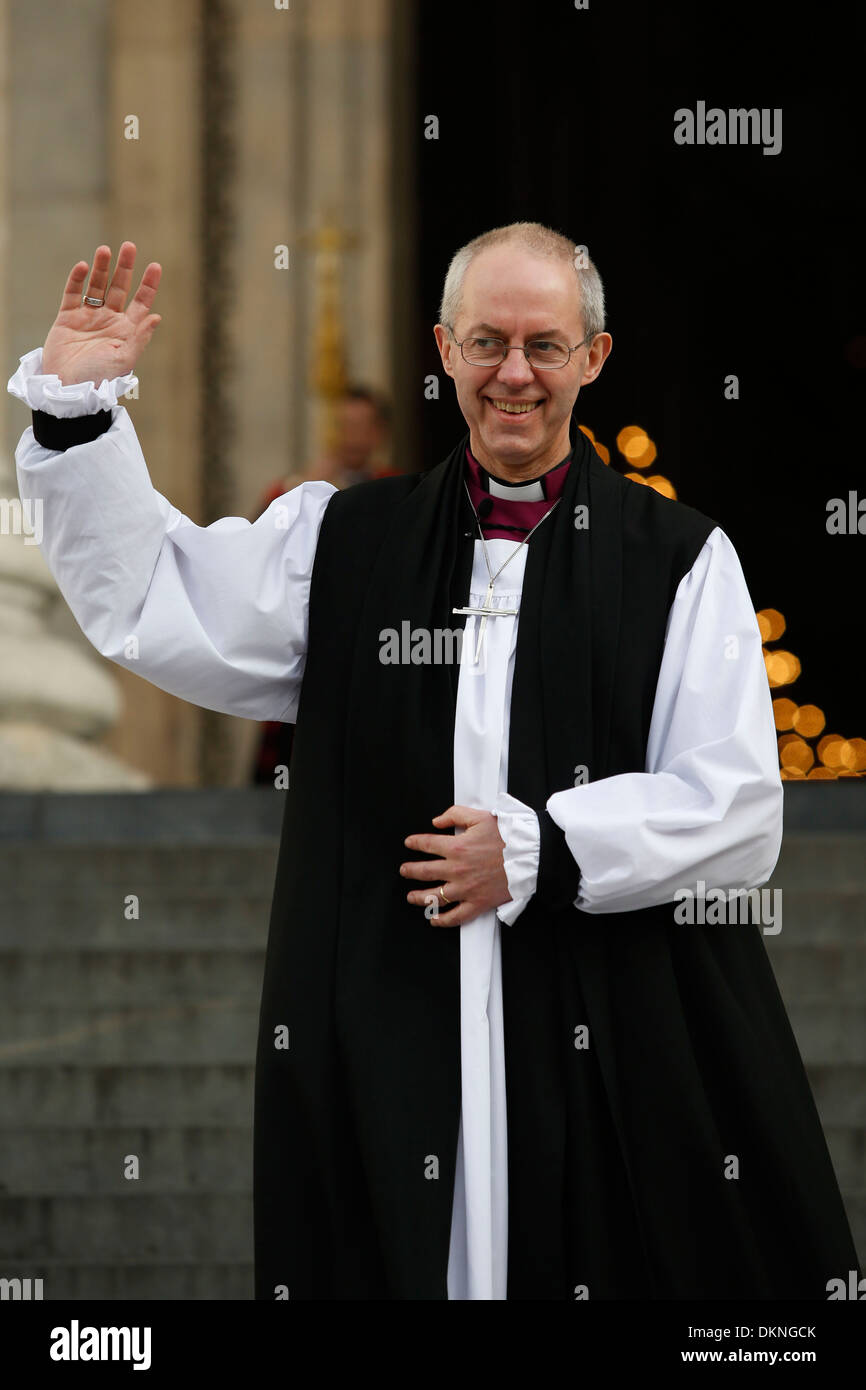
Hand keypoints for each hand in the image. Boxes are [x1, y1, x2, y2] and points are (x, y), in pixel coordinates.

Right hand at [41, 242, 161, 385]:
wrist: (68, 389)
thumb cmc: (99, 379)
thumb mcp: (124, 359)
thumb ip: (139, 338)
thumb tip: (156, 317)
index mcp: (127, 330)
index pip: (141, 302)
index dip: (148, 284)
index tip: (156, 265)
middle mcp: (109, 320)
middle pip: (120, 288)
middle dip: (125, 267)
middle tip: (129, 246)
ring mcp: (88, 317)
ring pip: (96, 286)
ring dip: (101, 268)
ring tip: (105, 250)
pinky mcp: (67, 318)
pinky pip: (72, 293)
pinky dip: (76, 280)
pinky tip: (83, 266)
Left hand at [400, 804, 511, 926]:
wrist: (530, 855)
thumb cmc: (508, 836)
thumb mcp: (480, 817)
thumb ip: (455, 815)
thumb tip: (436, 821)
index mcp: (456, 847)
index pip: (426, 844)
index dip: (415, 843)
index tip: (409, 843)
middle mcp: (456, 870)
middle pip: (424, 872)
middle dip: (410, 871)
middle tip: (404, 870)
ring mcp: (466, 889)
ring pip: (434, 897)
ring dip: (419, 897)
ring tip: (411, 896)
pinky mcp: (478, 903)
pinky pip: (456, 916)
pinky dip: (443, 920)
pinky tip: (434, 920)